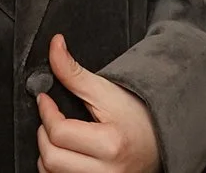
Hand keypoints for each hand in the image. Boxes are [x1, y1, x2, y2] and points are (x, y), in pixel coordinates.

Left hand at [35, 34, 158, 172]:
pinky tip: (65, 153)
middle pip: (51, 158)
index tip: (44, 100)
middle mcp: (107, 171)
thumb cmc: (138, 116)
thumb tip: (54, 46)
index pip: (59, 133)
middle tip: (51, 118)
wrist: (161, 139)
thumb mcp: (106, 91)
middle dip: (44, 134)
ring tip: (59, 136)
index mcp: (110, 144)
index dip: (46, 112)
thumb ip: (74, 72)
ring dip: (47, 153)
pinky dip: (56, 168)